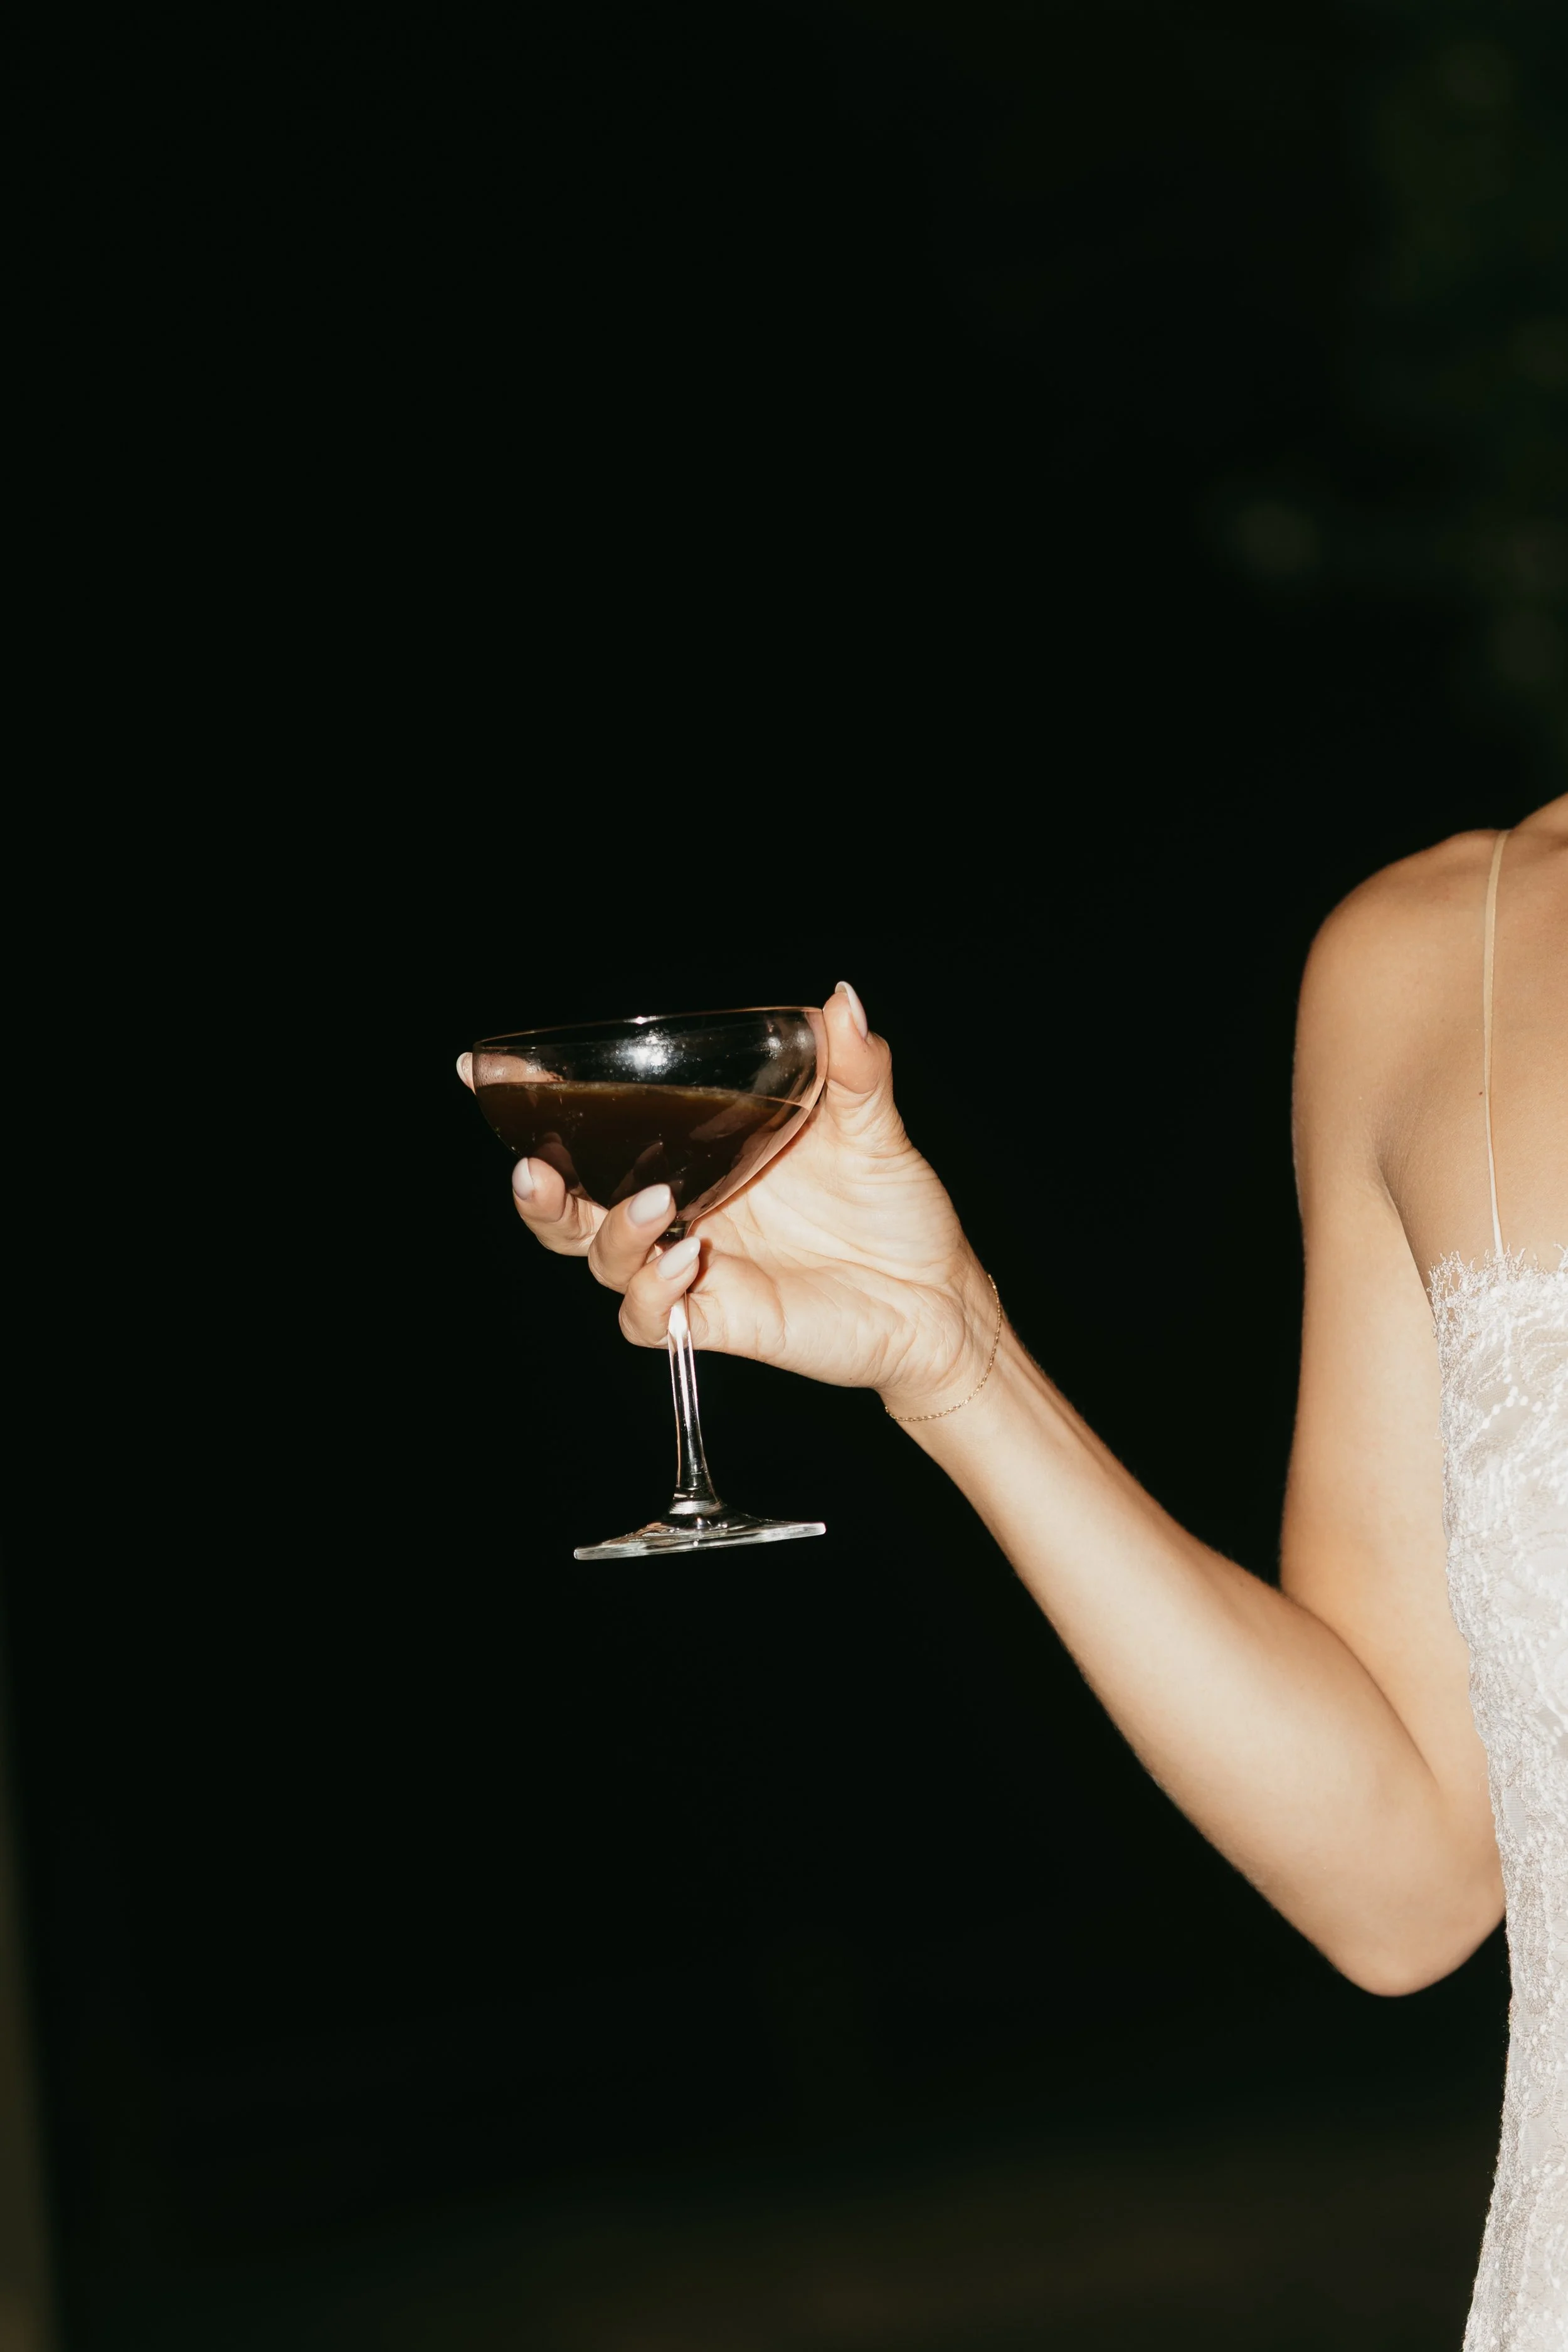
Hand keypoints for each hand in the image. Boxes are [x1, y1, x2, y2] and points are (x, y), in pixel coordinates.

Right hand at [458, 983, 996, 1414]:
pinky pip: (648, 1315)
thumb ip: (851, 1066)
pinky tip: (689, 1257)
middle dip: (537, 1190)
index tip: (484, 1071)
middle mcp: (680, 1209)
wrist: (939, 1297)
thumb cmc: (897, 1211)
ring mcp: (691, 1268)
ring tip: (656, 1206)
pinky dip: (653, 1288)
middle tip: (533, 1168)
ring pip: (598, 1258)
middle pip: (569, 1207)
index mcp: (696, 1153)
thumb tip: (840, 999)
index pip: (598, 1129)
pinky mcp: (714, 1318)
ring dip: (609, 1231)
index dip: (534, 1105)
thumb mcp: (873, 1124)